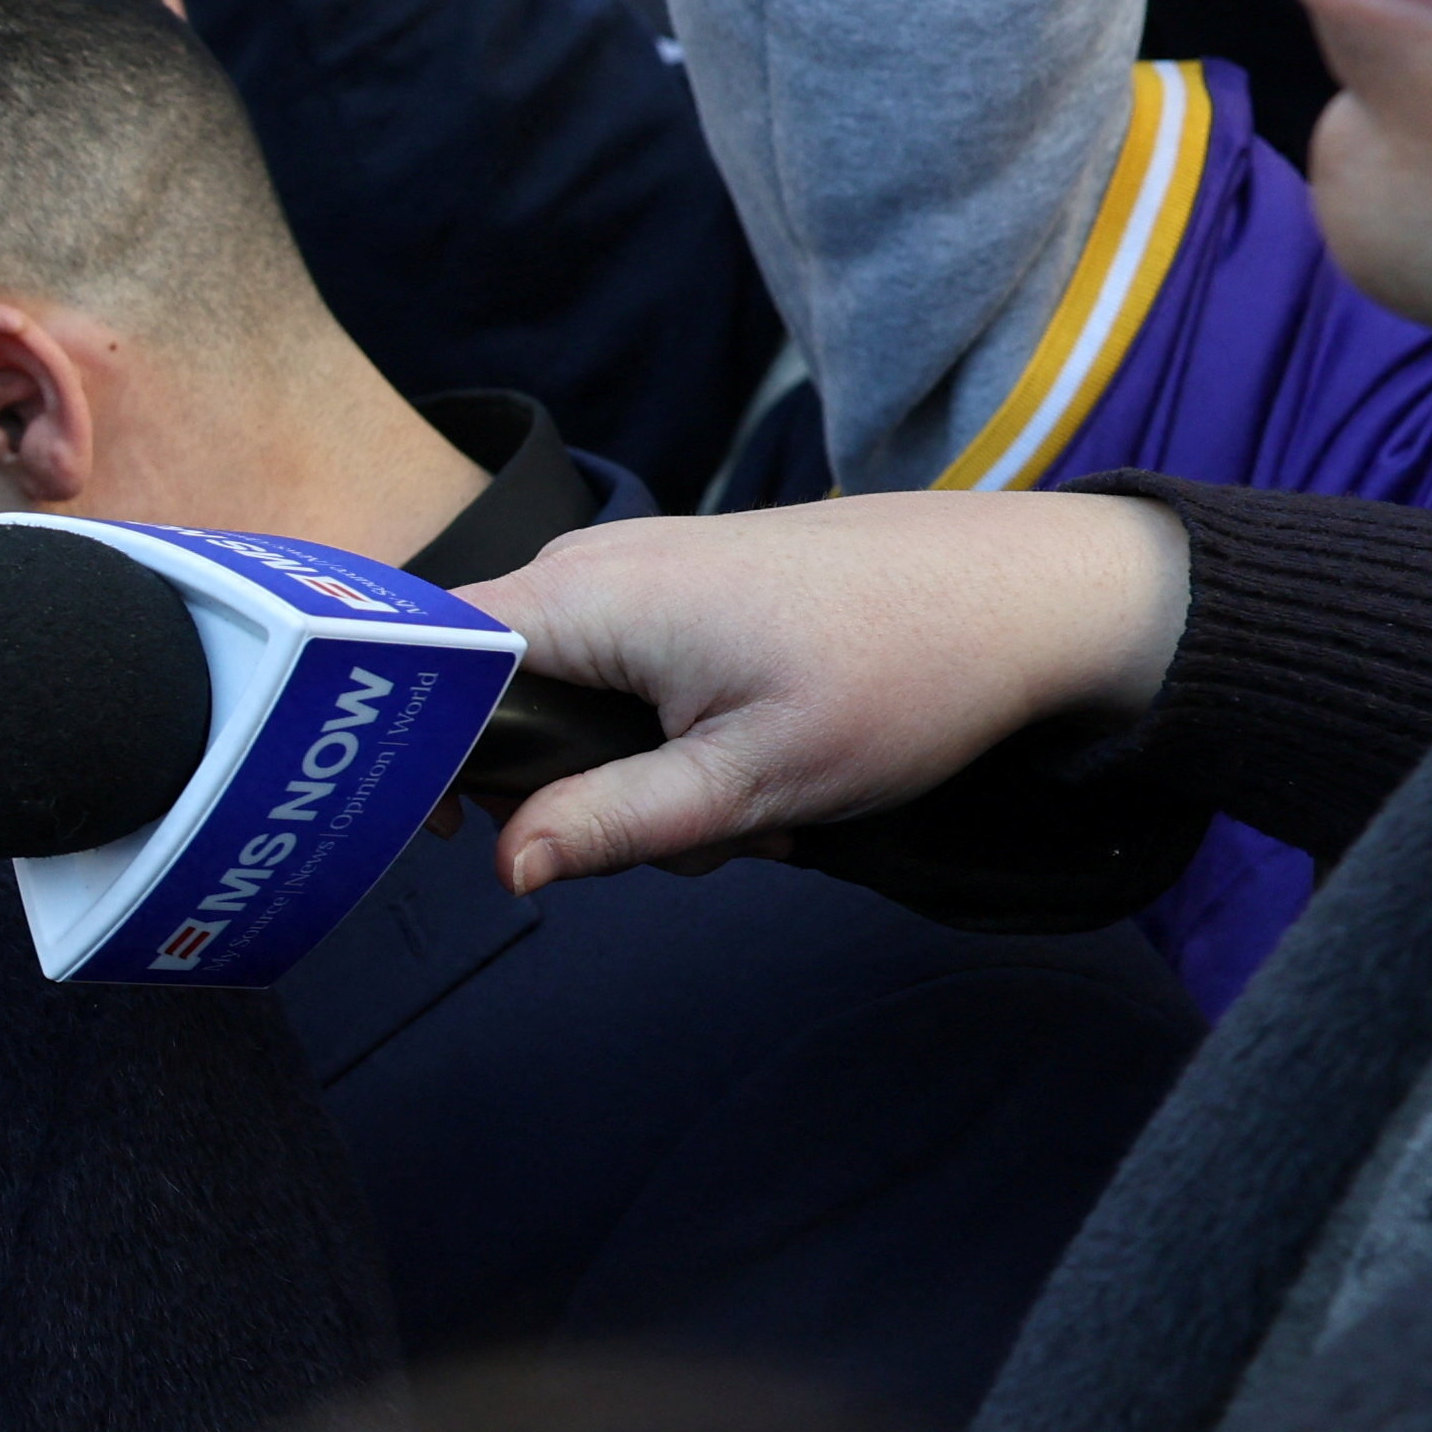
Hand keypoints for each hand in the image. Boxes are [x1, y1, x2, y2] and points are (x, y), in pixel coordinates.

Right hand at [460, 490, 1191, 896]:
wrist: (1026, 592)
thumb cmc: (901, 674)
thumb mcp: (751, 782)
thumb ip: (609, 823)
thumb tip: (503, 866)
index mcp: (585, 598)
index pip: (423, 660)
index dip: (405, 745)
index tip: (438, 830)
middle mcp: (590, 566)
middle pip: (494, 694)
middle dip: (559, 789)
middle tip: (670, 840)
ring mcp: (637, 568)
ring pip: (565, 695)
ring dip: (628, 775)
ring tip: (741, 810)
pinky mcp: (682, 582)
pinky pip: (618, 672)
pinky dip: (665, 736)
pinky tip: (751, 764)